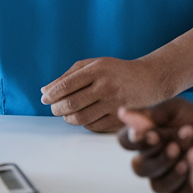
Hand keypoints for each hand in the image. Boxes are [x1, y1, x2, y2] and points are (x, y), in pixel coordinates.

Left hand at [41, 57, 169, 131]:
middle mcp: (106, 87)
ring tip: (67, 113)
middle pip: (71, 104)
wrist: (148, 80)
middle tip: (54, 108)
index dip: (52, 94)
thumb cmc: (115, 71)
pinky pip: (93, 127)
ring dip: (68, 118)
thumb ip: (68, 76)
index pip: (67, 85)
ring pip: (80, 119)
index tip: (45, 98)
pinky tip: (84, 116)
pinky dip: (83, 124)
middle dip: (57, 108)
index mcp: (98, 70)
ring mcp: (114, 105)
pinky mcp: (119, 120)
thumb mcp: (93, 65)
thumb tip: (45, 91)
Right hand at [117, 99, 192, 192]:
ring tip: (192, 154)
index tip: (153, 135)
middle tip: (176, 146)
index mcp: (145, 138)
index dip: (136, 140)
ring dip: (173, 171)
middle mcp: (149, 161)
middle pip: (139, 168)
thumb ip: (151, 114)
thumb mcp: (176, 109)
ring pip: (157, 185)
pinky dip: (187, 183)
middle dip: (159, 158)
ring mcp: (163, 179)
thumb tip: (123, 113)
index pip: (125, 141)